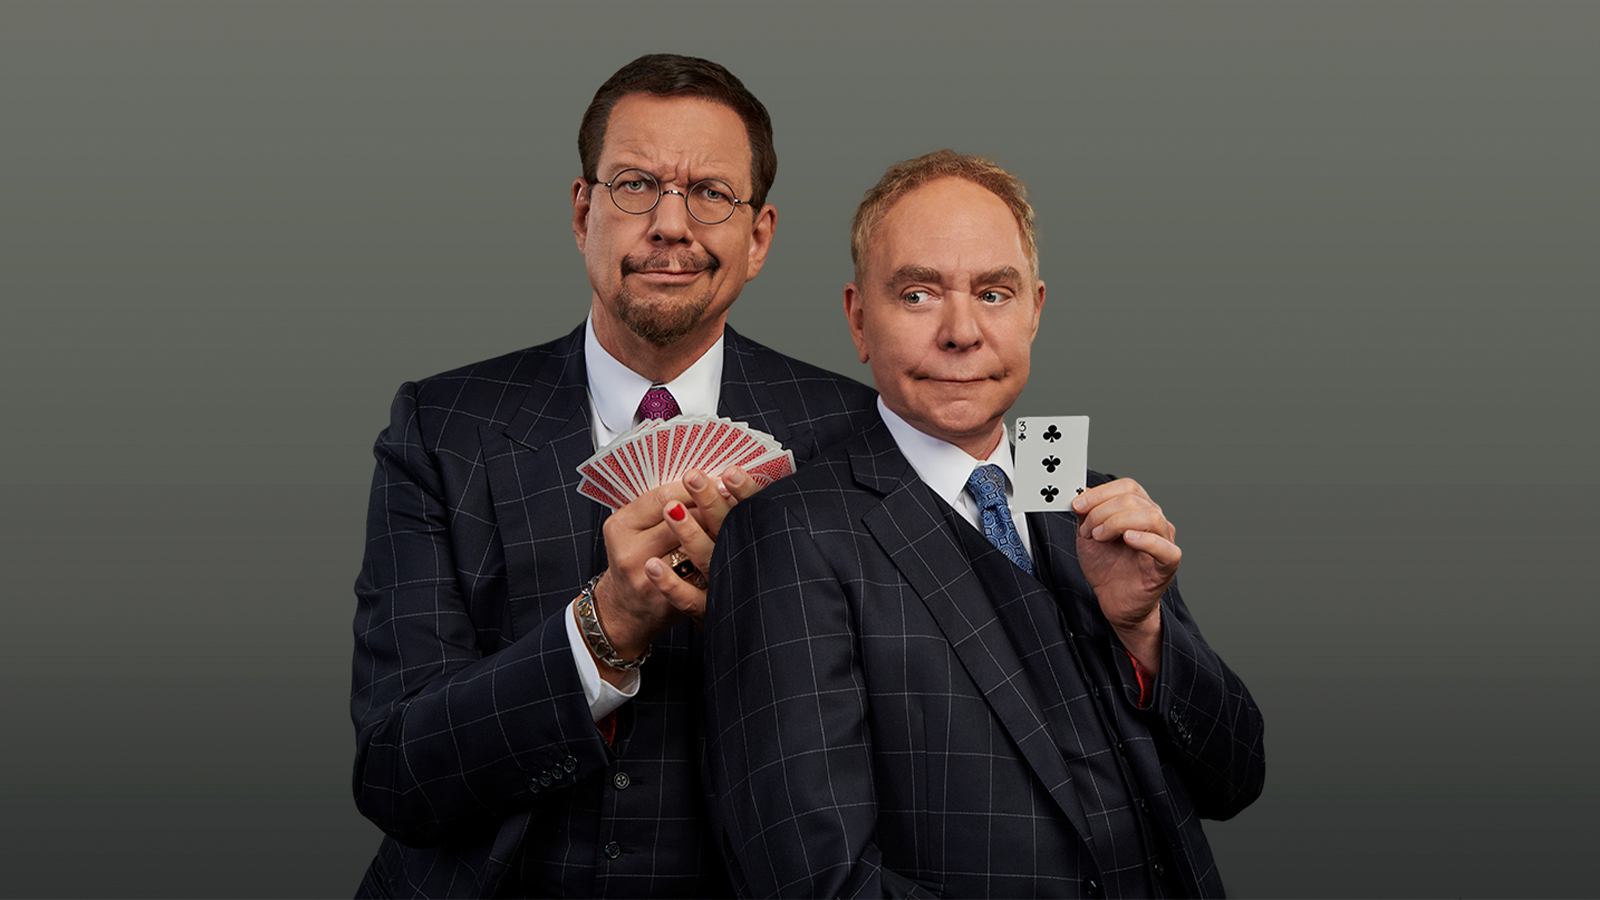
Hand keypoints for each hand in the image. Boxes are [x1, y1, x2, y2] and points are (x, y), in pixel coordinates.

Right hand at [591, 466, 760, 679]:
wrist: (624, 609)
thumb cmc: (635, 560)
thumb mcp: (635, 529)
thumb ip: (660, 507)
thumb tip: (705, 480)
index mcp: (621, 526)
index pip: (663, 496)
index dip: (695, 487)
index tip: (718, 478)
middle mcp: (630, 552)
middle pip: (679, 518)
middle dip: (711, 504)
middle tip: (734, 493)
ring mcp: (646, 579)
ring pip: (692, 548)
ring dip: (717, 530)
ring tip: (737, 517)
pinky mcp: (666, 602)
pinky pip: (697, 580)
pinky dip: (714, 563)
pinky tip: (728, 553)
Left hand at [1071, 478, 1179, 670]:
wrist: (1114, 600)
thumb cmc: (1106, 567)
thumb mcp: (1088, 536)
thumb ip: (1086, 514)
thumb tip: (1081, 493)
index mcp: (1138, 509)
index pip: (1127, 486)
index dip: (1100, 493)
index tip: (1077, 505)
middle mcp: (1155, 521)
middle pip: (1134, 499)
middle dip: (1102, 511)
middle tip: (1087, 529)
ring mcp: (1164, 541)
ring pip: (1150, 516)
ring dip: (1117, 522)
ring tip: (1100, 537)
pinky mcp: (1167, 564)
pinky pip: (1166, 548)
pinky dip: (1147, 540)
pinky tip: (1128, 539)